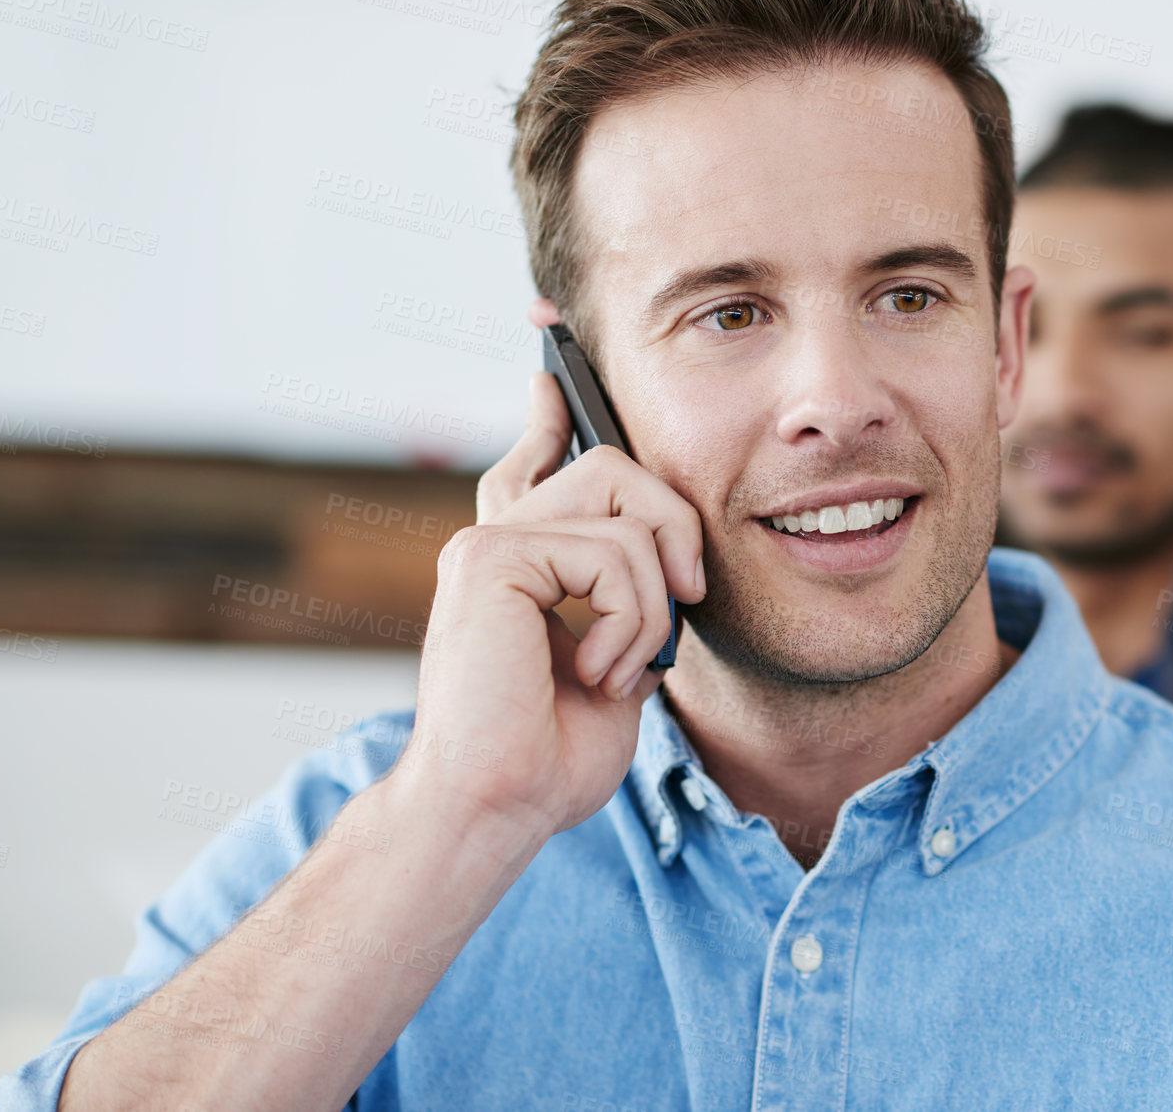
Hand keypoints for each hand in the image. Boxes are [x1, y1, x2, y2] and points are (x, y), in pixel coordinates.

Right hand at [404, 320, 705, 845]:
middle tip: (687, 595)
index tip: (550, 364)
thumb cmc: (548, 757)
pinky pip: (609, 550)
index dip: (550, 411)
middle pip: (610, 464)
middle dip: (672, 520)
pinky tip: (596, 672)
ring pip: (620, 501)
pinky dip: (629, 618)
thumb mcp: (613, 664)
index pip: (536, 462)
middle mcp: (495, 542)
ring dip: (651, 596)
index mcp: (516, 564)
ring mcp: (486, 546)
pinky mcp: (488, 561)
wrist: (496, 808)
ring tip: (622, 665)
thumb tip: (662, 563)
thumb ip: (626, 602)